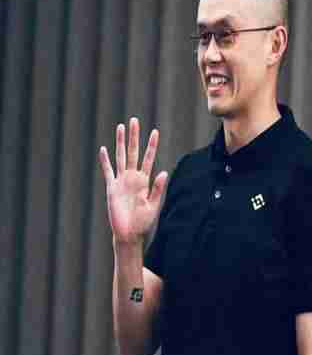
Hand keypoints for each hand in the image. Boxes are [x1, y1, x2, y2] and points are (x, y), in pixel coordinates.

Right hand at [99, 118, 167, 244]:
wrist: (129, 234)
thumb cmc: (143, 222)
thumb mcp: (154, 205)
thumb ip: (158, 188)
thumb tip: (164, 172)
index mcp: (144, 181)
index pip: (148, 158)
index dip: (151, 145)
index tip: (155, 132)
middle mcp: (132, 177)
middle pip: (133, 152)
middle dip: (134, 137)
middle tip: (134, 120)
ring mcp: (121, 181)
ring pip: (120, 157)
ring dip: (120, 142)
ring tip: (121, 127)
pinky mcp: (111, 188)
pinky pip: (108, 171)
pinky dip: (106, 161)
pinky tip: (104, 149)